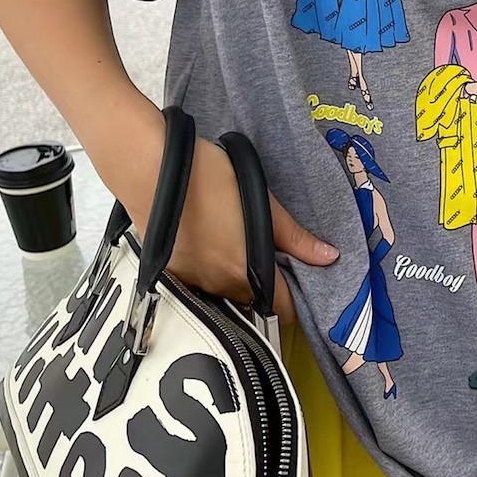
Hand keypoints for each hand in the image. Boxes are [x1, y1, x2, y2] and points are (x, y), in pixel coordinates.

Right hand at [116, 110, 338, 325]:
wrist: (147, 168)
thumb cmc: (208, 178)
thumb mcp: (262, 202)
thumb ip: (294, 237)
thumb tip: (329, 257)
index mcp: (245, 272)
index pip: (282, 308)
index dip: (297, 297)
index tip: (301, 277)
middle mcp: (216, 285)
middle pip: (254, 299)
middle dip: (267, 281)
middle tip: (273, 249)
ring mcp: (189, 280)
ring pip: (227, 291)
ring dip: (238, 275)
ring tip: (240, 239)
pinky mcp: (169, 270)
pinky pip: (201, 281)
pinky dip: (212, 268)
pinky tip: (212, 239)